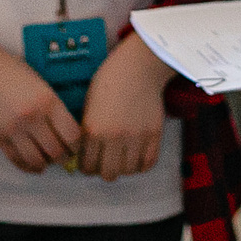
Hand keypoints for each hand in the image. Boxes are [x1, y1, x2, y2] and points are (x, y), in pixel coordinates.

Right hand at [0, 30, 79, 172]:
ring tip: (49, 160)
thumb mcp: (43, 85)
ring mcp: (13, 128)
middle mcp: (32, 117)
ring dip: (46, 164)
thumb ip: (56, 109)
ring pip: (37, 160)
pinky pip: (17, 160)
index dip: (78, 146)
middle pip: (56, 152)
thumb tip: (70, 137)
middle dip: (64, 159)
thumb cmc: (15, 73)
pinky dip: (28, 166)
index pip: (72, 135)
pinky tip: (34, 164)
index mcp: (48, 101)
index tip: (77, 146)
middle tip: (65, 157)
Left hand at [79, 34, 173, 180]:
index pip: (87, 166)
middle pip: (108, 174)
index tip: (88, 161)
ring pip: (128, 172)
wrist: (138, 67)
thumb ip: (87, 131)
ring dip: (123, 168)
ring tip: (121, 158)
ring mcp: (136, 137)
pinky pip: (148, 164)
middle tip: (104, 161)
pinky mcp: (154, 135)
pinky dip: (141, 165)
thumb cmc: (110, 81)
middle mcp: (114, 137)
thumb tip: (85, 155)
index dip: (86, 167)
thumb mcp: (88, 105)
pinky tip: (136, 156)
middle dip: (103, 170)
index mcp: (93, 129)